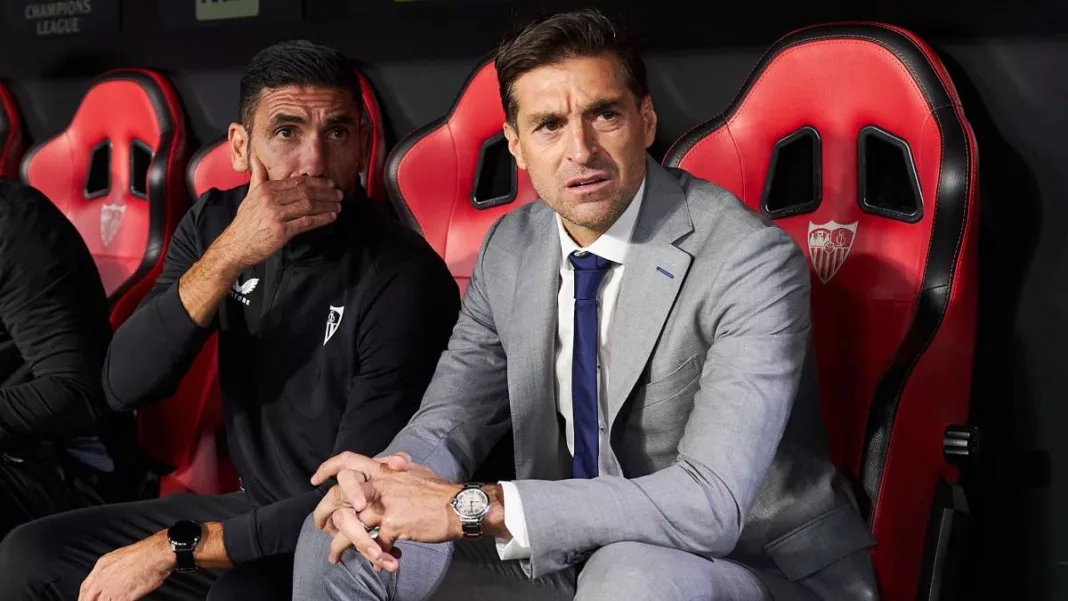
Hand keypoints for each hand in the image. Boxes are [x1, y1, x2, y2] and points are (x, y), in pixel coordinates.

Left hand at [78, 531, 172, 600]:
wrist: (157, 553)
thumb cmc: (146, 553)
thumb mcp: (121, 557)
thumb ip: (113, 570)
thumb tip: (114, 578)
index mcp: (101, 566)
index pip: (85, 588)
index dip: (84, 597)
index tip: (87, 600)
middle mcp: (103, 578)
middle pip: (88, 598)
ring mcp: (111, 588)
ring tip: (114, 600)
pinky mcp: (123, 597)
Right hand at [213, 154, 342, 272]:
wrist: (235, 246)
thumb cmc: (245, 222)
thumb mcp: (250, 196)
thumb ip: (258, 177)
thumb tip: (257, 158)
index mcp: (265, 189)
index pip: (296, 182)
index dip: (316, 181)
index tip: (329, 183)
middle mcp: (270, 199)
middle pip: (305, 192)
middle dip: (325, 192)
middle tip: (339, 193)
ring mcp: (276, 215)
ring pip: (308, 205)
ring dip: (327, 205)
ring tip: (338, 205)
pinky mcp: (281, 231)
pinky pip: (307, 222)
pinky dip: (322, 219)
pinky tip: (331, 217)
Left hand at [310, 452, 460, 571]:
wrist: (459, 506)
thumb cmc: (440, 490)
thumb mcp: (416, 470)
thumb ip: (398, 467)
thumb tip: (392, 462)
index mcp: (383, 470)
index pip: (348, 461)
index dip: (328, 468)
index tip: (315, 480)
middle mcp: (380, 484)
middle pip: (337, 496)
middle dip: (322, 513)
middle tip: (321, 527)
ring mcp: (385, 505)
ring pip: (349, 525)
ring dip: (339, 545)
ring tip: (336, 557)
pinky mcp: (393, 525)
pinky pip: (374, 545)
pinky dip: (375, 558)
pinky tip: (381, 563)